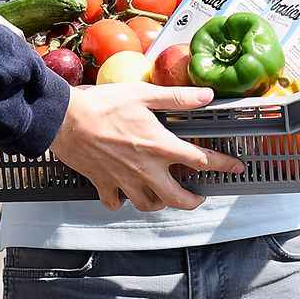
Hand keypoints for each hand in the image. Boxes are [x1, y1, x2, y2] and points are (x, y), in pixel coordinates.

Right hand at [46, 83, 245, 211]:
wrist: (65, 119)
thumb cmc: (102, 105)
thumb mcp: (143, 94)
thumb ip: (176, 98)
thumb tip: (205, 96)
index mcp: (158, 146)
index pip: (200, 161)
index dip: (222, 165)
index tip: (234, 167)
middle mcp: (145, 169)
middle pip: (177, 198)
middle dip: (193, 201)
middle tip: (199, 197)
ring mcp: (124, 180)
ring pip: (148, 204)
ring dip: (160, 202)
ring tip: (163, 195)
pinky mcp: (103, 183)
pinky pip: (115, 202)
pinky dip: (122, 201)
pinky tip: (125, 192)